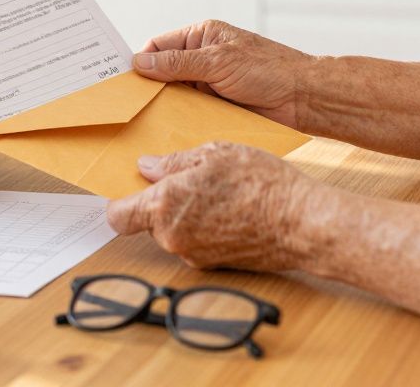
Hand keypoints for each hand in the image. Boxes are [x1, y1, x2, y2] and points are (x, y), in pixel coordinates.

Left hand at [105, 142, 323, 271]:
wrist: (302, 224)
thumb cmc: (263, 185)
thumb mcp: (215, 153)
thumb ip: (174, 162)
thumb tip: (148, 167)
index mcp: (166, 205)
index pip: (117, 216)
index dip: (118, 203)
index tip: (129, 189)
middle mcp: (173, 236)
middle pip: (146, 222)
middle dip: (160, 202)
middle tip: (187, 179)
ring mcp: (193, 255)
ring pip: (172, 232)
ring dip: (183, 214)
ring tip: (215, 192)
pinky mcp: (212, 266)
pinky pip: (194, 242)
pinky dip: (202, 227)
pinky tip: (227, 210)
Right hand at [133, 20, 314, 128]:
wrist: (303, 99)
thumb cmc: (268, 69)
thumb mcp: (218, 62)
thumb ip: (177, 64)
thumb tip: (140, 63)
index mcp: (201, 36)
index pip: (159, 46)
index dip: (140, 62)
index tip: (121, 80)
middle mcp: (202, 59)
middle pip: (163, 72)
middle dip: (148, 87)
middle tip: (126, 105)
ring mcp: (209, 84)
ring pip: (174, 96)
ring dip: (164, 107)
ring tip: (143, 121)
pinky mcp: (216, 106)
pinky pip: (189, 113)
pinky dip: (180, 121)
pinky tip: (166, 131)